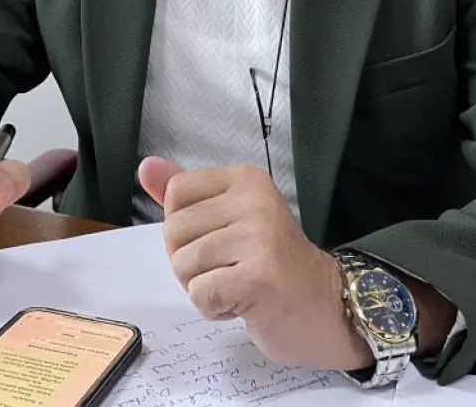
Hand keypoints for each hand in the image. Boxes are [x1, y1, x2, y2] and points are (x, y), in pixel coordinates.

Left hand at [138, 157, 371, 371]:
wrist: (329, 308)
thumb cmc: (275, 266)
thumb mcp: (232, 220)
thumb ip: (188, 195)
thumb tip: (146, 167)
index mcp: (247, 180)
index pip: (176, 192)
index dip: (185, 228)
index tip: (220, 242)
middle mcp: (255, 201)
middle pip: (174, 231)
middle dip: (190, 264)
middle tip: (230, 270)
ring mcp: (259, 238)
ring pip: (183, 265)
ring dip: (203, 288)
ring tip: (239, 286)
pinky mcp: (258, 277)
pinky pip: (200, 293)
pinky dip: (214, 308)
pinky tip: (243, 304)